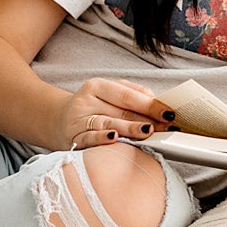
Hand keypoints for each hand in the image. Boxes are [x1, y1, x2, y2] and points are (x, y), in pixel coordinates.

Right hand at [55, 77, 175, 150]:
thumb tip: (160, 104)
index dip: (150, 104)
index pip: (128, 95)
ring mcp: (79, 119)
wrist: (57, 121)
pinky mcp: (73, 137)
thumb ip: (133, 96)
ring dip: (129, 129)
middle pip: (121, 111)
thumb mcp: (109, 95)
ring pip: (108, 123)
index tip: (170, 113)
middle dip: (147, 120)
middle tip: (166, 128)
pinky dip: (102, 139)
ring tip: (147, 131)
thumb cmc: (92, 108)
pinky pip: (89, 138)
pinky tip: (114, 139)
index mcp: (98, 86)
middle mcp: (87, 101)